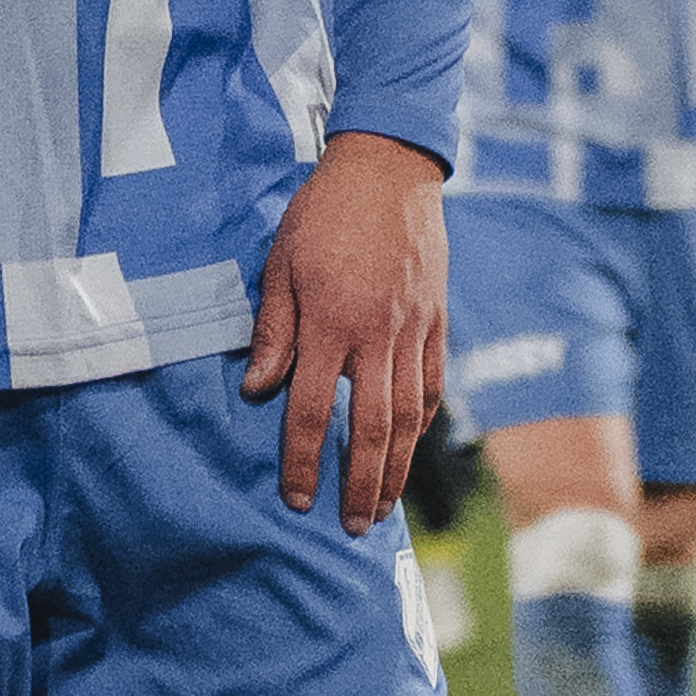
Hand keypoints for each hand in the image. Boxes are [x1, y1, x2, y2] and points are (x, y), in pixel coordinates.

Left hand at [244, 131, 451, 527]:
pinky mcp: (435, 321)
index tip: (295, 498)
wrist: (389, 169)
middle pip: (368, 429)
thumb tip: (260, 390)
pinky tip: (410, 447)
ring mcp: (411, 331)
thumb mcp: (280, 263)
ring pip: (406, 418)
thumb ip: (272, 330)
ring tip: (384, 506)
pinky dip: (421, 423)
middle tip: (351, 526)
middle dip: (359, 484)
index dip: (300, 460)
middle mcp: (374, 336)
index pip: (309, 410)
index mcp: (328, 324)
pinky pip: (431, 384)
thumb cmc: (323, 213)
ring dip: (395, 468)